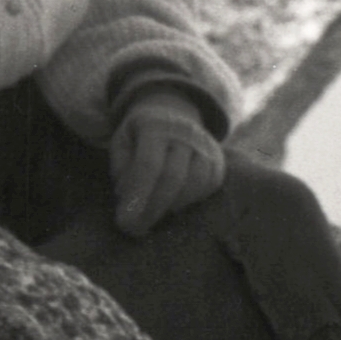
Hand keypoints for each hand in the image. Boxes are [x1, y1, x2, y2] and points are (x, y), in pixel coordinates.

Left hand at [109, 90, 225, 236]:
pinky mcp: (218, 159)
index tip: (124, 221)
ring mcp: (205, 145)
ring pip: (195, 182)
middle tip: (136, 230)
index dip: (137, 195)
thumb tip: (126, 197)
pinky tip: (174, 207)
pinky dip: (191, 200)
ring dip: (173, 206)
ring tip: (154, 217)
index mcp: (155, 126)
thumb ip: (122, 167)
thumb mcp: (122, 141)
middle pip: (173, 176)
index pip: (148, 164)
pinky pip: (209, 185)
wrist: (174, 110)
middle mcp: (184, 133)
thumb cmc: (141, 133)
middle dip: (153, 208)